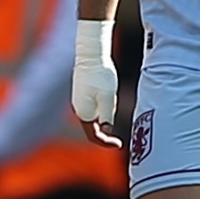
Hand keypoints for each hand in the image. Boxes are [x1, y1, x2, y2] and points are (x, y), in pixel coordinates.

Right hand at [72, 20, 120, 145]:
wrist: (91, 54)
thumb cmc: (101, 75)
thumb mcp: (108, 97)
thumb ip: (107, 115)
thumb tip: (106, 130)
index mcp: (84, 112)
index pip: (93, 136)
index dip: (106, 143)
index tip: (119, 144)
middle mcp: (79, 109)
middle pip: (93, 129)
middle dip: (106, 133)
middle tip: (120, 136)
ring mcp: (80, 101)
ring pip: (94, 118)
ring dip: (105, 120)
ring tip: (115, 105)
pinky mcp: (83, 94)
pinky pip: (93, 109)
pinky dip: (102, 111)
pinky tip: (110, 97)